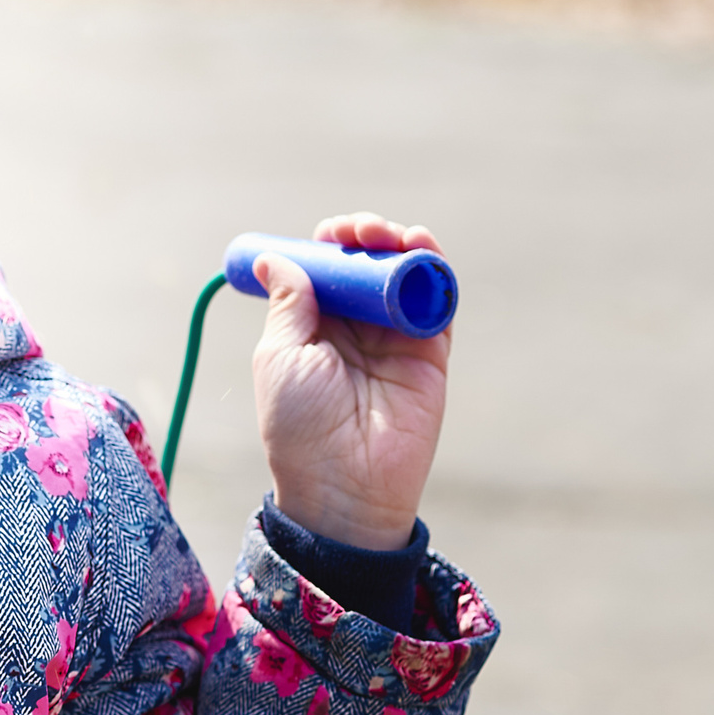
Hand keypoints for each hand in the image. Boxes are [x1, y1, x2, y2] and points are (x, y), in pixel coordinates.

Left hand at [251, 212, 449, 551]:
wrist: (343, 483)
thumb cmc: (299, 426)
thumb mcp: (280, 357)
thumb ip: (289, 305)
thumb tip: (275, 258)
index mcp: (313, 328)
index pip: (327, 269)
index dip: (330, 243)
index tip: (329, 233)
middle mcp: (356, 329)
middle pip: (368, 265)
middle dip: (366, 237)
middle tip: (361, 230)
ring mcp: (395, 340)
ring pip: (405, 277)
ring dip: (401, 246)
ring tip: (390, 236)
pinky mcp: (431, 355)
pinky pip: (437, 305)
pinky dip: (434, 272)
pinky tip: (421, 251)